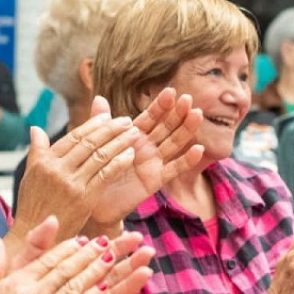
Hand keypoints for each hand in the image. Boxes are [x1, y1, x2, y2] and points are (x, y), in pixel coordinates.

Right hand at [9, 110, 139, 243]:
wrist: (34, 236)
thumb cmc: (34, 206)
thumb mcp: (30, 176)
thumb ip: (37, 150)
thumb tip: (36, 128)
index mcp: (45, 161)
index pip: (73, 136)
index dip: (93, 124)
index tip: (107, 116)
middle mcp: (57, 169)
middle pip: (89, 142)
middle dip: (111, 129)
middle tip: (127, 120)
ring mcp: (71, 184)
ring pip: (99, 156)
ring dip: (120, 142)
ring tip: (134, 133)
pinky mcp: (84, 198)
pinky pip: (105, 175)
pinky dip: (119, 162)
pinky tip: (130, 154)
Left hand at [86, 89, 205, 227]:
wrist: (95, 202)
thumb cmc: (97, 171)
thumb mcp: (98, 145)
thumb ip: (101, 123)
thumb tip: (98, 97)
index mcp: (134, 135)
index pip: (150, 117)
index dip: (161, 105)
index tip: (171, 91)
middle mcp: (147, 147)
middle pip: (167, 127)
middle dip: (177, 113)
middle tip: (187, 99)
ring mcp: (154, 162)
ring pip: (174, 143)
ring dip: (186, 130)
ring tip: (197, 114)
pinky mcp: (156, 179)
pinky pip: (174, 169)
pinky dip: (187, 160)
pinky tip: (198, 149)